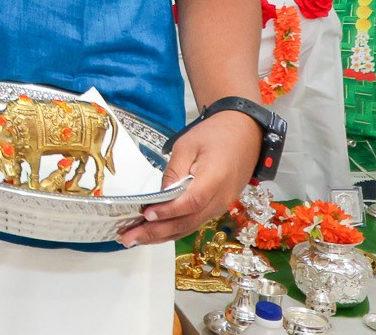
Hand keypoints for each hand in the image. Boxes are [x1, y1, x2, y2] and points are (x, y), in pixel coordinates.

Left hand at [120, 109, 260, 246]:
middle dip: (157, 232)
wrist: (246, 136)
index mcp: (215, 179)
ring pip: (189, 227)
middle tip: (129, 237)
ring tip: (134, 239)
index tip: (146, 215)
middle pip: (188, 222)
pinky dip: (173, 230)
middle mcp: (220, 199)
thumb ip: (174, 171)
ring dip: (162, 236)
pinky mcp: (216, 208)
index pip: (191, 202)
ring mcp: (220, 207)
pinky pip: (193, 223)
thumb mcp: (188, 145)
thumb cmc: (215, 136)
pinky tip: (154, 234)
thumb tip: (160, 195)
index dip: (169, 211)